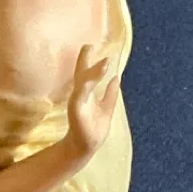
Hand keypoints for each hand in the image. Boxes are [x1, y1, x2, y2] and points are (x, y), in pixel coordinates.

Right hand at [65, 45, 119, 159]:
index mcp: (86, 94)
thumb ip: (110, 94)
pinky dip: (85, 88)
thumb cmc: (93, 128)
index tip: (89, 45)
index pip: (86, 73)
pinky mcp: (76, 112)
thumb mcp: (106, 108)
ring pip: (83, 84)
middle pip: (81, 74)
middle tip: (87, 45)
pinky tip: (90, 81)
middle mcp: (80, 96)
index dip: (87, 60)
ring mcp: (77, 103)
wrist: (86, 147)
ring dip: (92, 73)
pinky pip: (80, 97)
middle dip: (84, 60)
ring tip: (103, 63)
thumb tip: (116, 78)